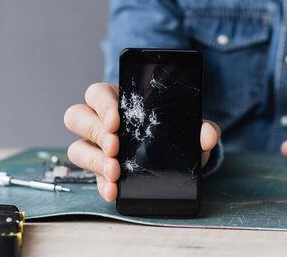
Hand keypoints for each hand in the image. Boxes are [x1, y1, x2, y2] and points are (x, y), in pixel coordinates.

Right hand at [64, 83, 220, 201]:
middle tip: (115, 148)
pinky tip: (113, 191)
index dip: (102, 105)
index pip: (98, 94)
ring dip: (94, 160)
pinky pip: (90, 176)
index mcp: (118, 99)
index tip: (115, 121)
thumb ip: (201, 128)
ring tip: (115, 173)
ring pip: (78, 147)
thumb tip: (208, 135)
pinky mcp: (100, 169)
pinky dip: (100, 184)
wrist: (179, 156)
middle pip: (78, 117)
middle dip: (95, 133)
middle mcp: (101, 120)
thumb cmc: (175, 130)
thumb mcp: (190, 127)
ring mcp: (96, 146)